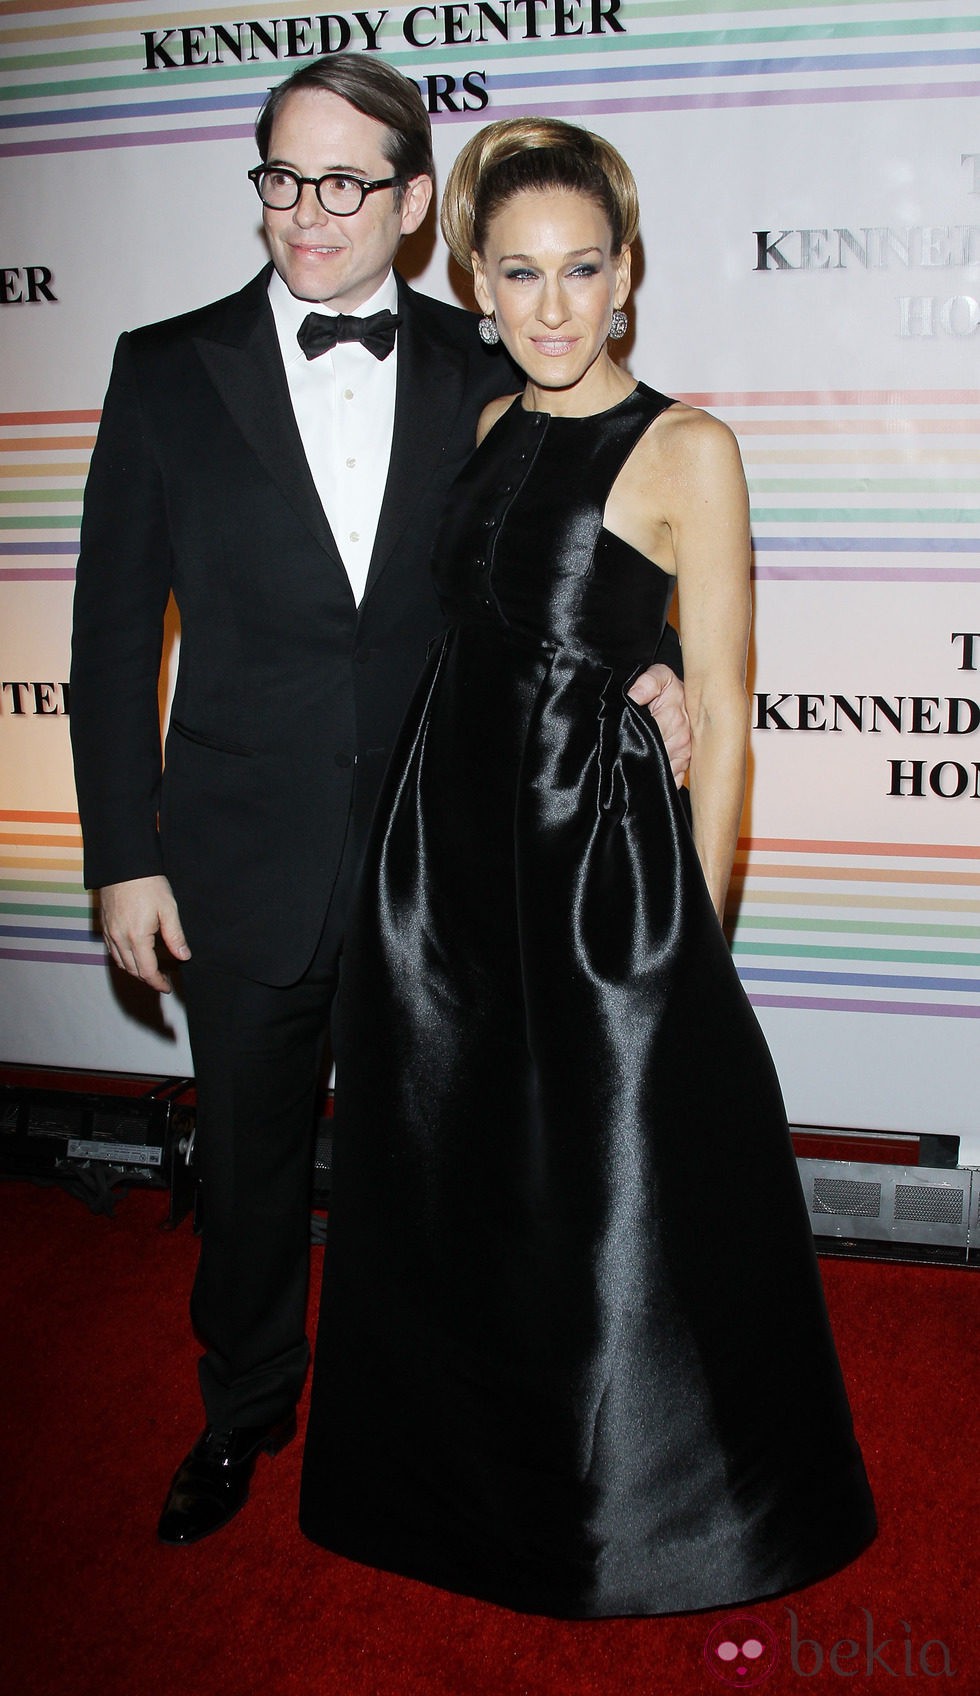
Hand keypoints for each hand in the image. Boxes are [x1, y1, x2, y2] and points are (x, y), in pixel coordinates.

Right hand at [99, 875, 189, 993]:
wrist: (123, 865)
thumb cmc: (148, 884)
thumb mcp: (169, 909)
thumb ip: (175, 936)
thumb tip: (184, 956)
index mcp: (137, 937)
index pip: (147, 971)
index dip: (158, 983)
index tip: (167, 987)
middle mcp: (119, 938)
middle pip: (133, 970)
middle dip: (148, 979)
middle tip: (163, 980)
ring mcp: (109, 933)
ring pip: (121, 962)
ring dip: (135, 970)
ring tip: (151, 970)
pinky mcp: (104, 926)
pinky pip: (112, 951)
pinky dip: (123, 959)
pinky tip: (134, 956)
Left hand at [628, 663, 690, 785]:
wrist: (694, 697)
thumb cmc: (672, 689)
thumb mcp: (660, 676)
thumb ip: (647, 683)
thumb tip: (633, 696)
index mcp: (674, 721)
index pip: (648, 740)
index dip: (630, 742)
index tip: (620, 742)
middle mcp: (681, 742)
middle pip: (653, 759)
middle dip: (637, 759)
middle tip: (620, 758)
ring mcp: (684, 756)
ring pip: (661, 773)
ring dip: (647, 773)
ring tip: (631, 771)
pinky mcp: (684, 766)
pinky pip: (672, 782)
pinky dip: (659, 783)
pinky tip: (647, 780)